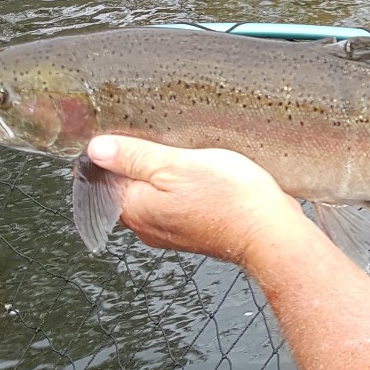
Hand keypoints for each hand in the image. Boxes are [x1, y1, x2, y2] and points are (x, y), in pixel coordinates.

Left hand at [86, 135, 306, 265]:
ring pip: (158, 194)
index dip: (119, 149)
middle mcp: (148, 225)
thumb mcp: (177, 165)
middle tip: (170, 144)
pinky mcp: (196, 231)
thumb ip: (134, 156)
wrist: (272, 233)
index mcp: (134, 208)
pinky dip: (189, 189)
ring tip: (192, 159)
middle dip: (145, 162)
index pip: (105, 174)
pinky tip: (207, 178)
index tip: (139, 135)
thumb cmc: (231, 202)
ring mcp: (172, 232)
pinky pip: (181, 204)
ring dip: (170, 175)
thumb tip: (98, 149)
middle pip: (132, 185)